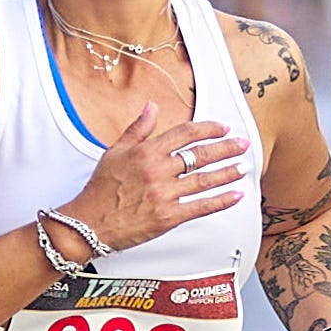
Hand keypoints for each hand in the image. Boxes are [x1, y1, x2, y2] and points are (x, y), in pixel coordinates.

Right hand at [69, 108, 253, 254]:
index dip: (208, 129)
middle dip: (226, 148)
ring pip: (205, 180)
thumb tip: (151, 107)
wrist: (88, 223)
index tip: (222, 129)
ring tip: (242, 168)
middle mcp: (158, 171)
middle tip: (242, 145)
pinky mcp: (168, 217)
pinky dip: (221, 201)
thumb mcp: (115, 151)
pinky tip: (235, 196)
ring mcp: (164, 195)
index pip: (185, 134)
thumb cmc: (100, 190)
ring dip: (228, 173)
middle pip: (201, 155)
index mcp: (146, 152)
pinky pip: (201, 207)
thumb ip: (137, 129)